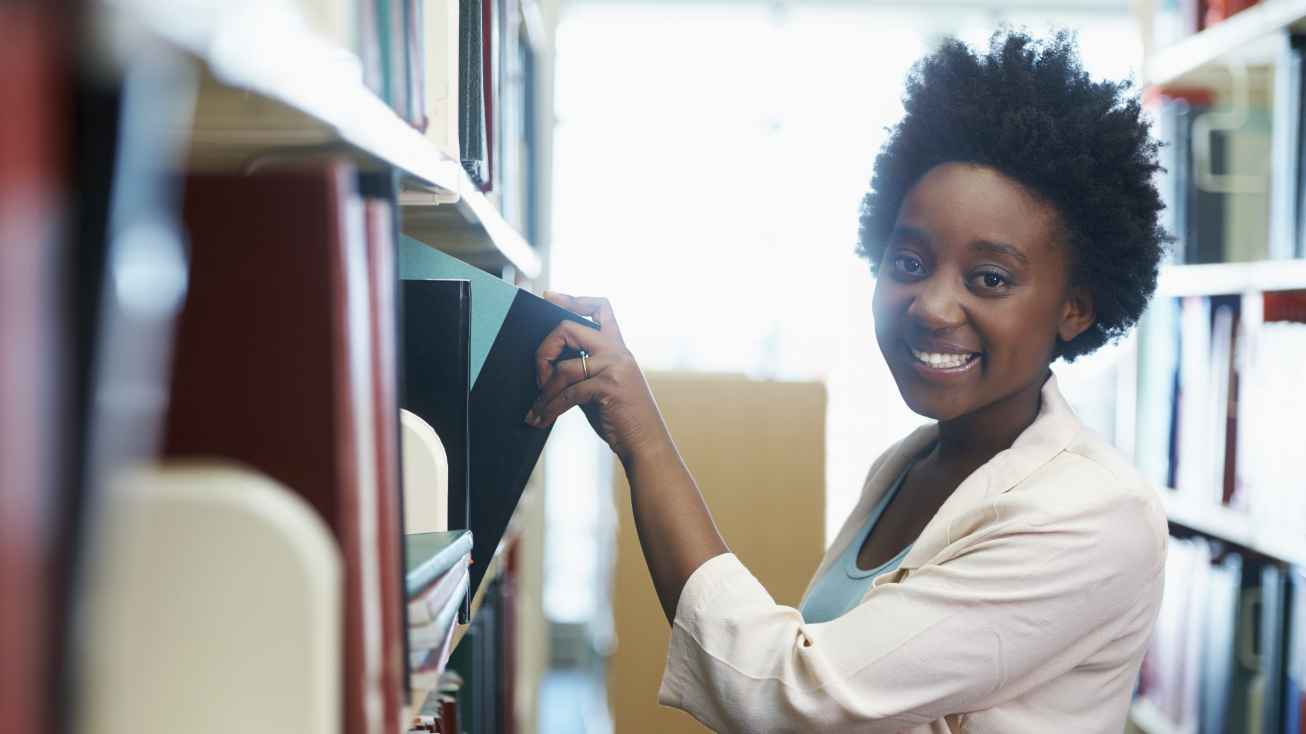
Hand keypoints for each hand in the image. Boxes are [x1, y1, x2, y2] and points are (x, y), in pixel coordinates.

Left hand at [527, 292, 670, 464]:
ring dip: (544, 392)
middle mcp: (618, 351)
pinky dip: (550, 408)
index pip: (601, 307)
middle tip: (538, 377)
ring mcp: (614, 367)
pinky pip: (568, 393)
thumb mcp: (604, 387)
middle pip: (568, 327)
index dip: (573, 299)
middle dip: (544, 350)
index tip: (550, 297)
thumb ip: (584, 370)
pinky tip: (542, 419)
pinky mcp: (608, 387)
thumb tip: (548, 366)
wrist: (646, 445)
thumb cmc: (623, 419)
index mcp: (618, 348)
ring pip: (563, 366)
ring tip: (536, 409)